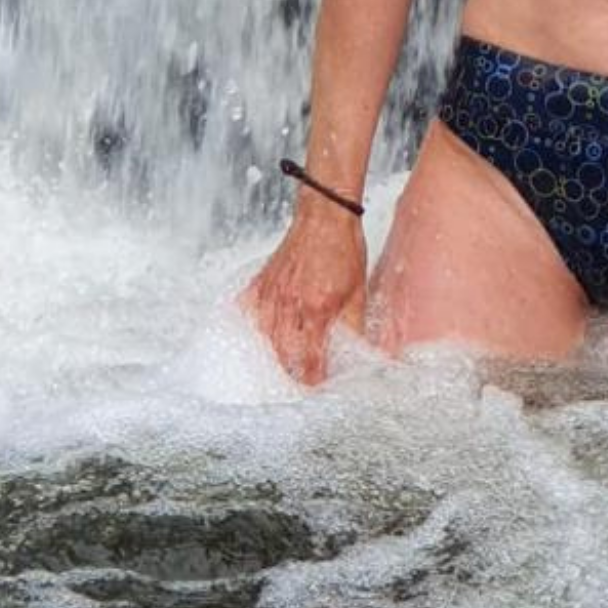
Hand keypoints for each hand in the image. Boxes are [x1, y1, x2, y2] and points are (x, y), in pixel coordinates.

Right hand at [238, 202, 367, 385]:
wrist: (325, 216)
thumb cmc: (343, 250)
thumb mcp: (358, 292)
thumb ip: (355, 327)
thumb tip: (360, 352)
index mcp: (316, 311)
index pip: (309, 360)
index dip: (310, 381)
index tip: (313, 391)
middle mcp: (288, 306)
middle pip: (281, 356)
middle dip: (287, 375)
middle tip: (293, 387)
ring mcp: (270, 296)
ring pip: (261, 340)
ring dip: (268, 358)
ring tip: (273, 372)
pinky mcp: (259, 285)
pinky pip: (247, 316)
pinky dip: (249, 331)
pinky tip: (251, 339)